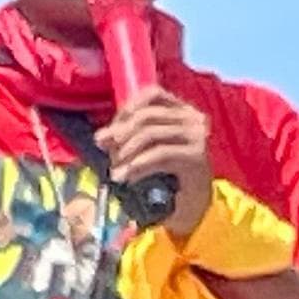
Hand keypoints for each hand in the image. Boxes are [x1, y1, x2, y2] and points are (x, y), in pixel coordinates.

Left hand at [100, 89, 216, 236]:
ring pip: (151, 134)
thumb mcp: (145, 151)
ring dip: (127, 154)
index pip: (152, 94)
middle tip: (109, 156)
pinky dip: (139, 166)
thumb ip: (126, 139)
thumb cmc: (167, 175)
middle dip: (121, 135)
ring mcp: (197, 136)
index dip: (127, 110)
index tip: (110, 133)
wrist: (193, 204)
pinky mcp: (197, 156)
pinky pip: (160, 155)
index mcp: (182, 109)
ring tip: (116, 173)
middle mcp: (193, 118)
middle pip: (148, 115)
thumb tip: (101, 137)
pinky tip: (129, 179)